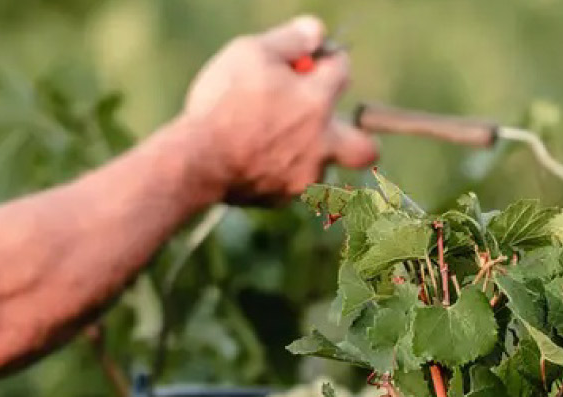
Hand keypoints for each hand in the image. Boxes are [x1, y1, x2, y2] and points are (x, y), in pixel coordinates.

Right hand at [182, 15, 377, 204]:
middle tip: (325, 126)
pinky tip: (252, 162)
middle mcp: (321, 143)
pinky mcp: (280, 199)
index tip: (310, 62)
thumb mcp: (250, 53)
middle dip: (356, 136)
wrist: (197, 161)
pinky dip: (278, 174)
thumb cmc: (222, 103)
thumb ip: (290, 40)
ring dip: (309, 156)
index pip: (342, 71)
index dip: (327, 62)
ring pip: (323, 168)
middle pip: (365, 148)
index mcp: (318, 102)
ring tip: (273, 144)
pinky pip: (290, 186)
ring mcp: (304, 176)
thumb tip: (317, 31)